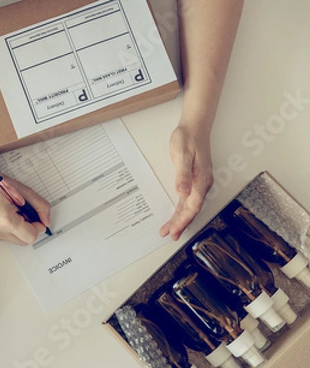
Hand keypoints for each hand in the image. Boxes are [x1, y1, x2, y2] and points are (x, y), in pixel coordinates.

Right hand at [0, 174, 50, 245]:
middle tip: (25, 213)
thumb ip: (41, 207)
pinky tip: (6, 214)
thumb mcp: (25, 192)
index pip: (31, 237)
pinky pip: (7, 236)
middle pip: (25, 242)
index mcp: (6, 220)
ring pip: (16, 240)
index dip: (37, 226)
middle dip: (29, 229)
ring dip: (20, 229)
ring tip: (13, 212)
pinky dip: (11, 228)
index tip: (37, 218)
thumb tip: (46, 222)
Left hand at [160, 125, 213, 240]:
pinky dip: (182, 210)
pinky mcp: (196, 180)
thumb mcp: (182, 154)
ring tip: (170, 231)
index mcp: (201, 179)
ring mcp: (200, 183)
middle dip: (181, 224)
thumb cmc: (188, 139)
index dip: (183, 220)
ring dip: (181, 219)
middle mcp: (203, 184)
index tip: (174, 230)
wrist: (195, 127)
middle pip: (192, 209)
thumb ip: (182, 174)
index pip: (192, 206)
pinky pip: (189, 200)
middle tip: (170, 235)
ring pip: (190, 206)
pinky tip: (177, 216)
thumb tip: (182, 191)